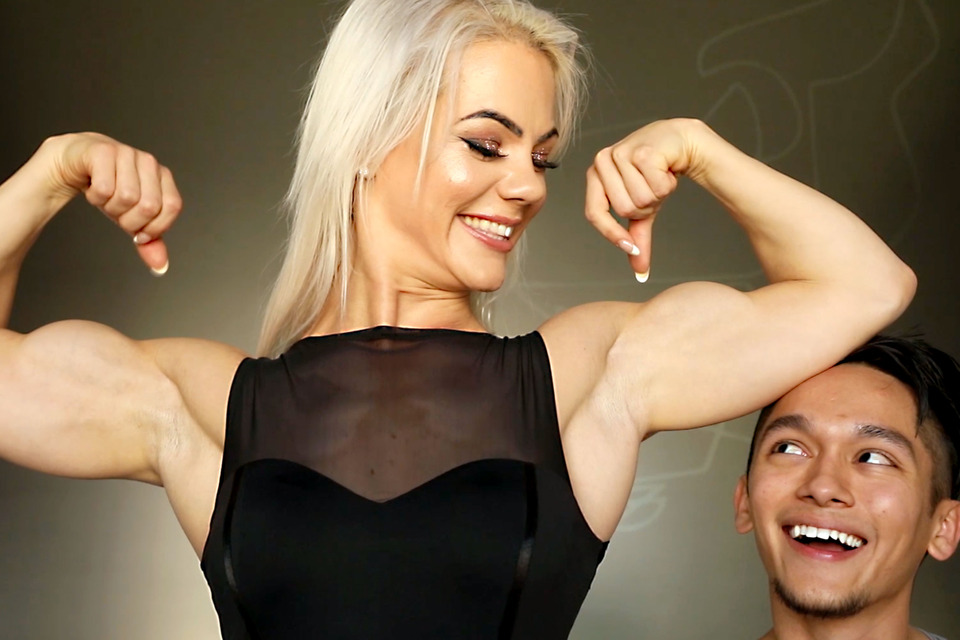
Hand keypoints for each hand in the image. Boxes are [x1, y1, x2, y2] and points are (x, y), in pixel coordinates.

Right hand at [42, 132, 181, 274]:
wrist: (74, 163)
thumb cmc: (108, 189)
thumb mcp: (131, 217)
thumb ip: (148, 240)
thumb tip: (160, 267)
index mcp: (162, 176)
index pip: (172, 207)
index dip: (154, 226)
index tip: (138, 232)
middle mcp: (148, 162)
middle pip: (149, 206)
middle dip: (128, 219)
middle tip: (116, 211)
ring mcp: (127, 153)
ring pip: (126, 197)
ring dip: (109, 207)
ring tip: (104, 197)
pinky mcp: (103, 150)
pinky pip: (104, 188)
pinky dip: (94, 196)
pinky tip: (92, 186)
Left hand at [585, 118, 702, 279]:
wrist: (681, 142)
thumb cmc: (655, 173)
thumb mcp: (642, 208)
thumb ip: (636, 237)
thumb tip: (640, 272)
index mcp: (595, 174)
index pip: (594, 214)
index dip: (613, 234)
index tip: (632, 248)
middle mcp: (601, 161)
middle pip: (624, 210)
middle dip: (646, 208)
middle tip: (652, 189)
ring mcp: (620, 153)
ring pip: (641, 199)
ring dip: (658, 194)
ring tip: (659, 177)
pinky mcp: (641, 151)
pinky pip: (656, 187)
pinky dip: (668, 183)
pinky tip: (667, 168)